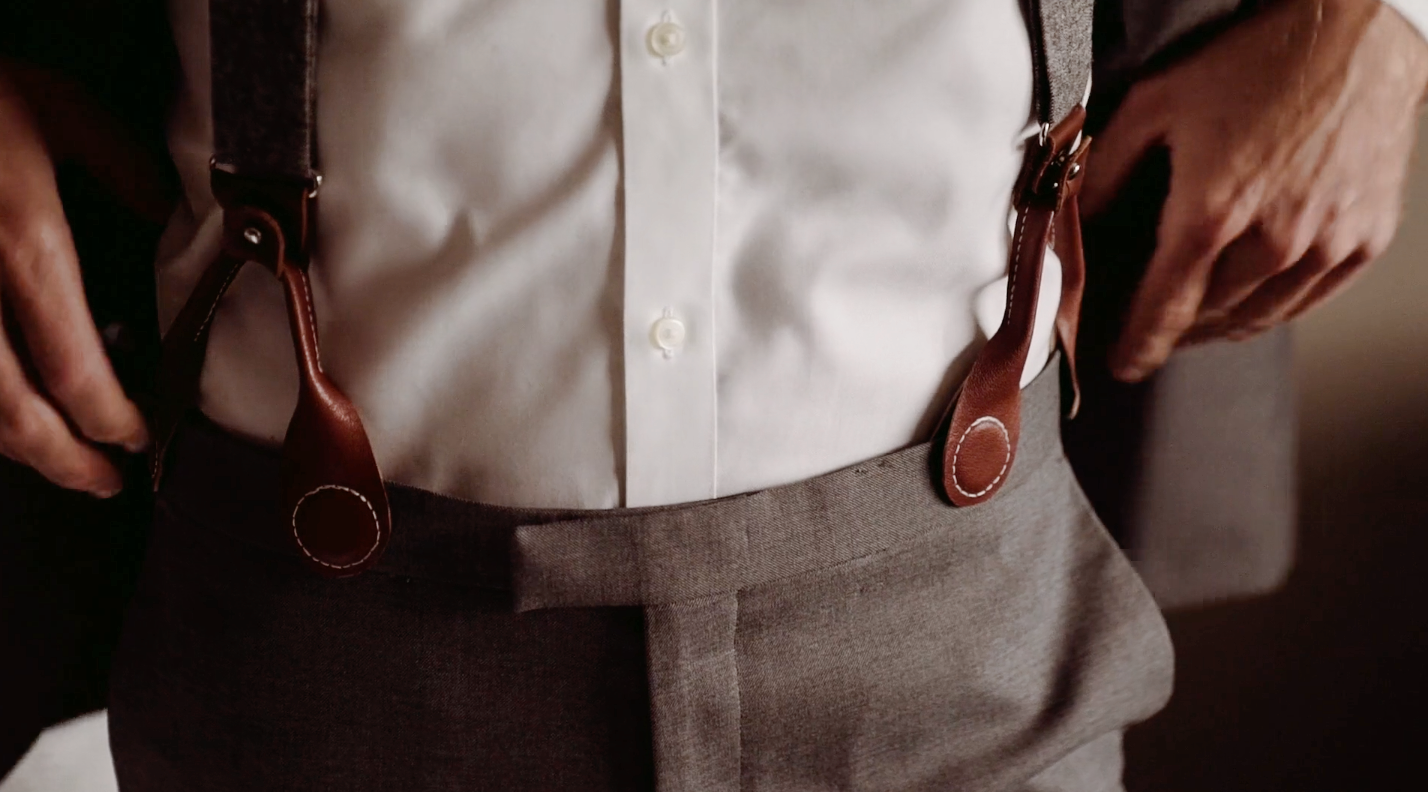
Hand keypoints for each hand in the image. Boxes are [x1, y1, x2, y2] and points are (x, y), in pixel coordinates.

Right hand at [0, 62, 170, 495]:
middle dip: (62, 462)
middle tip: (103, 482)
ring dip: (15, 445)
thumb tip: (172, 218)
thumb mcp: (62, 114)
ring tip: (58, 462)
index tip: (136, 439)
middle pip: (13, 411)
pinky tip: (6, 416)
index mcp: (25, 250)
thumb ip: (127, 173)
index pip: (75, 371)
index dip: (109, 423)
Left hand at [1083, 0, 1427, 381]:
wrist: (1356, 33)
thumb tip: (1072, 217)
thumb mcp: (1155, 103)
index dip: (1138, 345)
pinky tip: (1253, 303)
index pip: (1165, 308)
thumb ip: (1104, 168)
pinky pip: (1311, 299)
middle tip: (1151, 330)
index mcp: (1212, 211)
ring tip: (1196, 324)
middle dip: (1174, 331)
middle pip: (1210, 317)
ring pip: (1261, 316)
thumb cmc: (1257, 61)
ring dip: (1221, 327)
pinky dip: (1275, 308)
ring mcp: (1327, 242)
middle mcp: (1274, 239)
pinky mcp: (1366, 238)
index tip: (1122, 364)